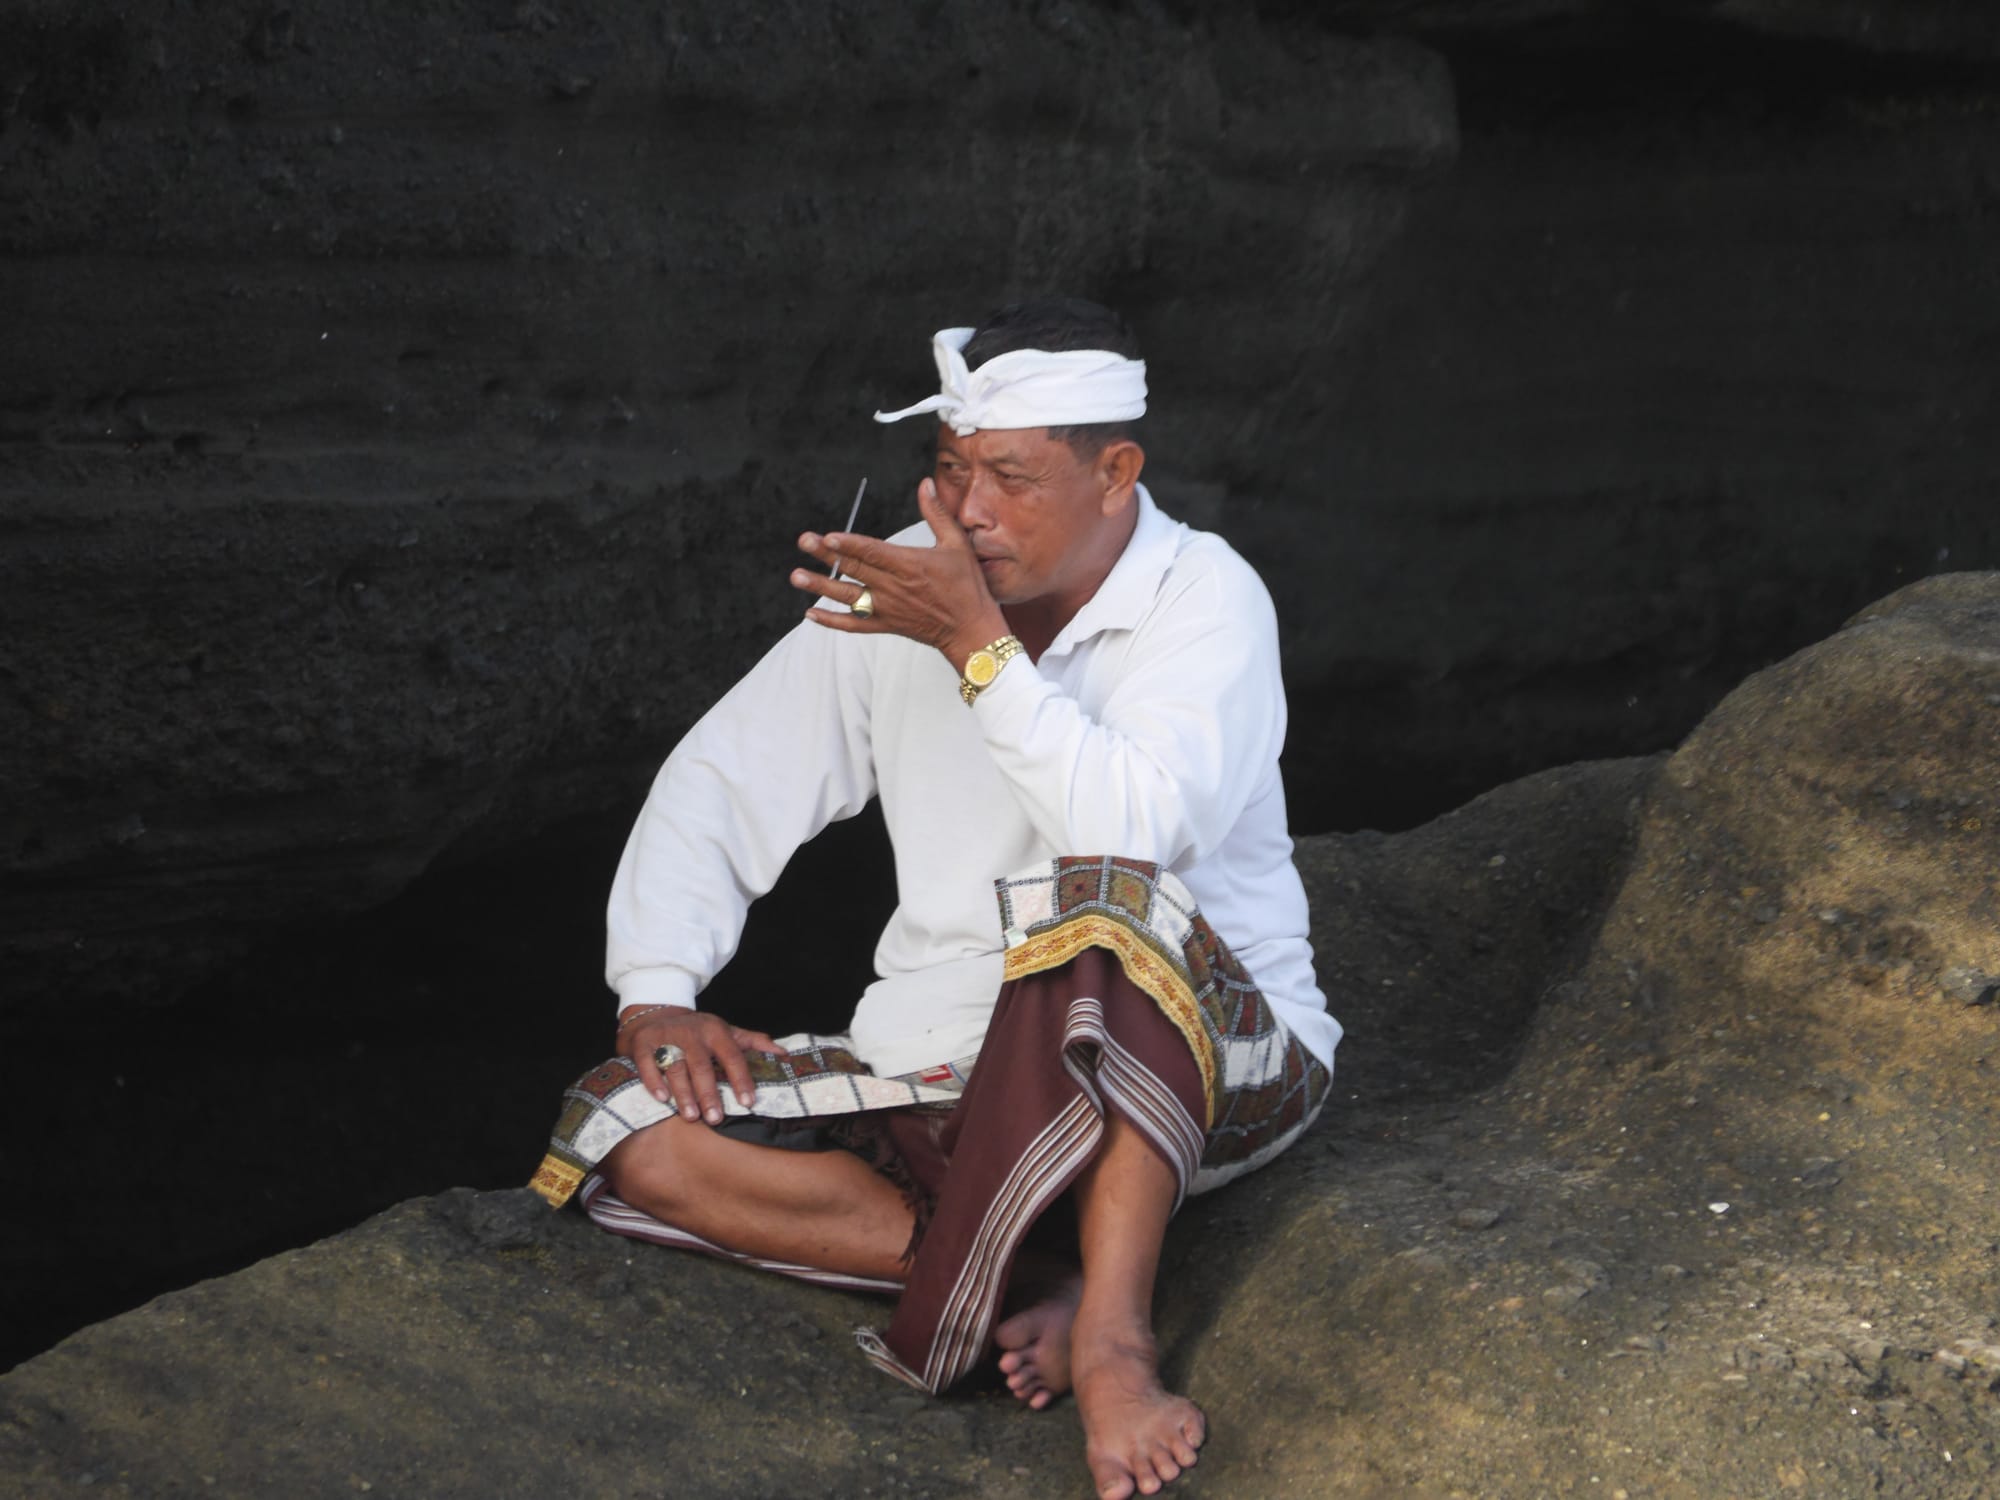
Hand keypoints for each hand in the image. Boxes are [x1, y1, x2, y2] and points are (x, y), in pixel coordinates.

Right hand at [617, 1008, 785, 1125]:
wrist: (655, 1013)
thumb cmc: (696, 1030)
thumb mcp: (726, 1031)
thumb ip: (753, 1042)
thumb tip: (783, 1054)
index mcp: (716, 1031)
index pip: (732, 1057)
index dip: (741, 1080)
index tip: (748, 1103)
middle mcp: (692, 1034)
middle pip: (702, 1067)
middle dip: (709, 1094)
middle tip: (716, 1119)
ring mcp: (667, 1038)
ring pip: (676, 1068)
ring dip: (684, 1093)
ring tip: (692, 1116)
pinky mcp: (643, 1044)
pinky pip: (647, 1064)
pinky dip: (653, 1080)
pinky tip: (661, 1098)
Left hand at [791, 477, 1007, 667]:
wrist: (971, 630)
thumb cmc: (967, 586)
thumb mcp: (956, 544)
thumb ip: (936, 513)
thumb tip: (924, 483)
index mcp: (909, 565)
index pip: (872, 552)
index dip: (848, 544)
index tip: (827, 536)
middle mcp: (894, 587)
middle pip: (854, 569)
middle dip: (826, 555)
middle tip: (803, 541)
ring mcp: (887, 608)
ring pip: (847, 596)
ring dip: (820, 586)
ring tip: (796, 576)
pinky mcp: (886, 625)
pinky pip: (854, 624)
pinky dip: (831, 621)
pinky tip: (811, 613)